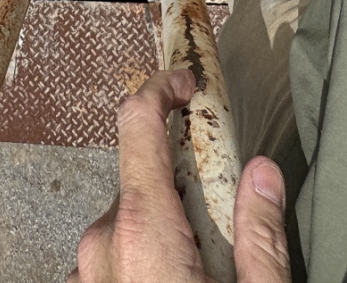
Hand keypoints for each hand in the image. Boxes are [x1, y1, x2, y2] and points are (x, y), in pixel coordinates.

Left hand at [70, 68, 291, 282]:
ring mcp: (84, 271)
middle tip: (221, 228)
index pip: (138, 126)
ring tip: (200, 273)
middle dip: (183, 191)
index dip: (162, 92)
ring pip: (128, 223)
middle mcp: (103, 244)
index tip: (183, 83)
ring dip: (162, 233)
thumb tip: (262, 176)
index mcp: (143, 232)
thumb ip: (260, 237)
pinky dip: (140, 262)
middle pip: (143, 183)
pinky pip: (112, 257)